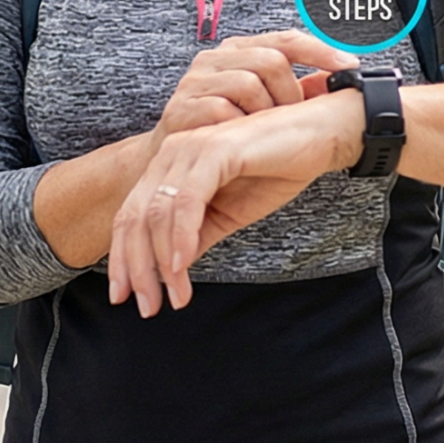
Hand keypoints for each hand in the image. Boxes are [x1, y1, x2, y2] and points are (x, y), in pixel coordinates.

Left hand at [107, 89, 365, 315]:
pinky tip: (182, 266)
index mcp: (171, 166)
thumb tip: (168, 271)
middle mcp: (173, 154)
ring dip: (161, 262)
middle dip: (136, 267)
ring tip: (173, 297)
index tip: (126, 296)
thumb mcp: (229, 214)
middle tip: (146, 307)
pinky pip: (188, 200)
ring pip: (158, 213)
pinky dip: (181, 237)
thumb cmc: (277, 169)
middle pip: (136, 217)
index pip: (132, 216)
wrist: (320, 136)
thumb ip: (197, 236)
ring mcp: (192, 149)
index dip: (123, 258)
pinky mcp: (216, 150)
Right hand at [153, 31, 354, 138]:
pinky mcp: (180, 109)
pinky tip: (241, 142)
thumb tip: (342, 78)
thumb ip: (296, 92)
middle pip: (271, 60)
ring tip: (263, 133)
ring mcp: (194, 82)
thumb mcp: (263, 109)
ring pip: (248, 83)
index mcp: (237, 52)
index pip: (285, 40)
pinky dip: (239, 128)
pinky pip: (223, 111)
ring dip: (265, 113)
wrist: (168, 167)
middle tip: (290, 119)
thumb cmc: (226, 137)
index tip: (349, 66)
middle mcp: (213, 59)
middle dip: (290, 93)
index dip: (320, 50)